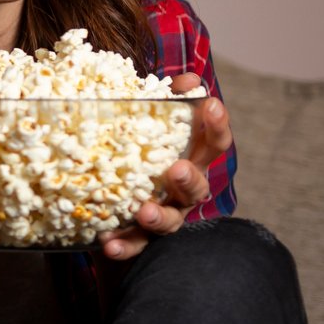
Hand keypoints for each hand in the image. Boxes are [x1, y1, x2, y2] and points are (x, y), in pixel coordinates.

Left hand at [96, 73, 230, 261]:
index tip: (211, 104)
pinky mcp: (140, 240)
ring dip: (159, 216)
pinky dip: (123, 244)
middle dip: (188, 178)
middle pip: (197, 186)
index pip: (214, 143)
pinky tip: (107, 241)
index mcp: (191, 160)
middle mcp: (183, 191)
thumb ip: (166, 102)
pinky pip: (135, 245)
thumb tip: (188, 78)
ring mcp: (165, 216)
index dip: (216, 125)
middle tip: (176, 169)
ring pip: (171, 221)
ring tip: (144, 211)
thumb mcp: (150, 127)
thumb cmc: (141, 157)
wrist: (118, 208)